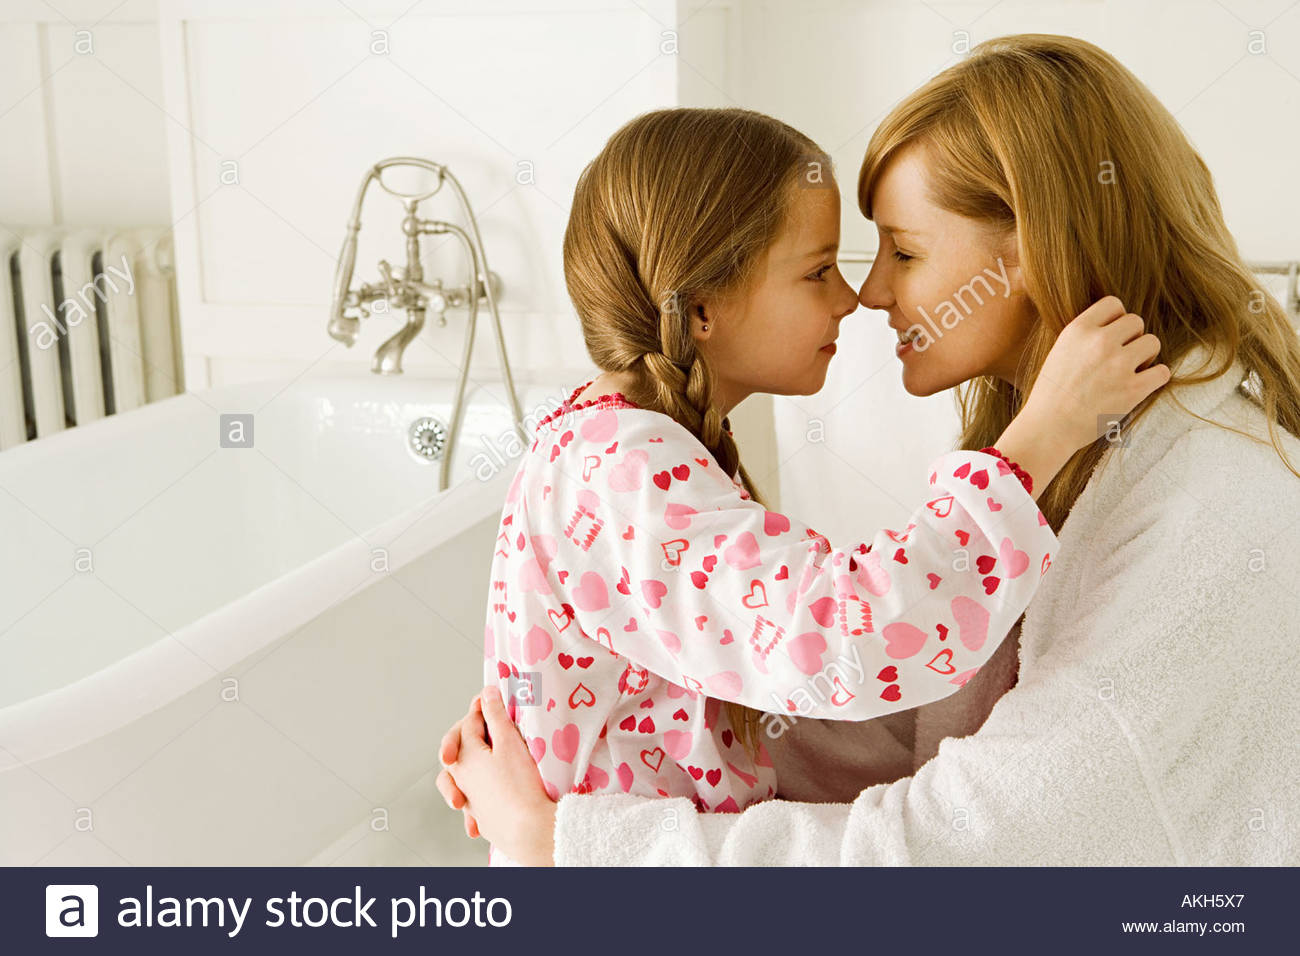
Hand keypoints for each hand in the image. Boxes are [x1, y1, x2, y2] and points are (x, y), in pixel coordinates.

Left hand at [435, 686, 558, 865]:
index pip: (469, 723)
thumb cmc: (520, 787)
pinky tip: (492, 794)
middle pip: (458, 748)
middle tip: (487, 721)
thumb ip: (496, 716)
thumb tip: (486, 693)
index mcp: (463, 756)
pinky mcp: (481, 818)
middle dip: (471, 732)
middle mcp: (459, 778)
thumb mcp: (509, 742)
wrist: (528, 832)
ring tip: (491, 752)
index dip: (483, 706)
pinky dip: (479, 793)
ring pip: (460, 777)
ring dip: (473, 763)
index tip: (494, 696)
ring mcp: (469, 800)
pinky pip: (474, 800)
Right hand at [996, 296, 1169, 493]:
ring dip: (1145, 356)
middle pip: (1136, 322)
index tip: (1111, 336)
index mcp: (1078, 330)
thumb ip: (1085, 335)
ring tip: (1130, 372)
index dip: (1116, 319)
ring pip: (1152, 343)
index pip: (1113, 304)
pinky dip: (1155, 378)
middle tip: (1120, 358)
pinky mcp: (1133, 390)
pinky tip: (1140, 385)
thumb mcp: (1059, 351)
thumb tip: (1115, 326)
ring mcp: (1118, 365)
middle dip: (1132, 338)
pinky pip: (1162, 372)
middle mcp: (1099, 342)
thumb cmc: (1051, 393)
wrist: (1048, 428)